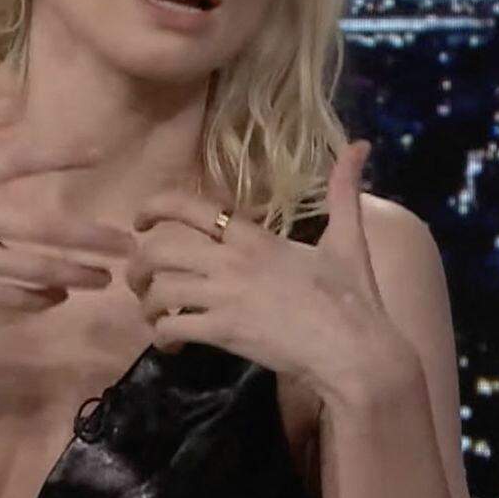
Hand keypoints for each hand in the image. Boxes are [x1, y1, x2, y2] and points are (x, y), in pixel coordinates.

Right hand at [0, 45, 136, 317]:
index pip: (12, 162)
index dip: (56, 155)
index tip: (97, 152)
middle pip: (34, 227)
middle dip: (83, 237)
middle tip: (124, 243)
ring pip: (25, 269)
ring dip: (69, 275)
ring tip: (104, 279)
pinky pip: (1, 298)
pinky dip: (32, 300)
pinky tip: (57, 300)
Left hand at [124, 140, 423, 402]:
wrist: (355, 351)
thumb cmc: (352, 298)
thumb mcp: (349, 239)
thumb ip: (344, 193)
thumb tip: (360, 146)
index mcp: (255, 237)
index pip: (191, 208)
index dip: (155, 207)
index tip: (139, 221)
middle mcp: (232, 262)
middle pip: (159, 250)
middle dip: (138, 264)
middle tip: (138, 279)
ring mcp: (224, 298)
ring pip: (158, 290)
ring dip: (146, 304)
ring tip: (154, 315)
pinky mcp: (224, 333)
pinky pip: (172, 328)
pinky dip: (161, 336)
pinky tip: (171, 344)